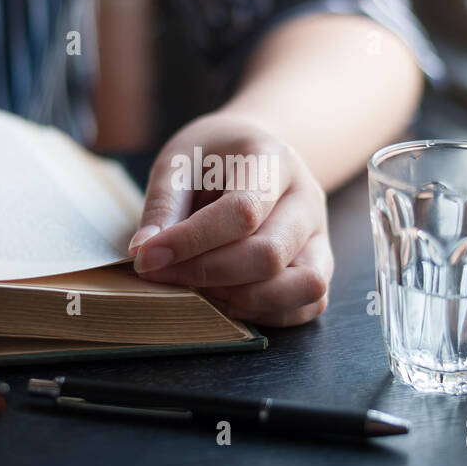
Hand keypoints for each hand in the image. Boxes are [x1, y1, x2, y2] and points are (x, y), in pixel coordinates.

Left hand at [130, 112, 332, 326]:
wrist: (252, 151)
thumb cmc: (212, 158)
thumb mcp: (179, 162)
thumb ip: (163, 204)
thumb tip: (145, 253)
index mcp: (274, 160)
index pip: (243, 211)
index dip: (192, 242)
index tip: (147, 258)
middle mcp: (307, 198)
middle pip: (270, 254)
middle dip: (209, 274)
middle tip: (164, 275)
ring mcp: (319, 235)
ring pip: (304, 285)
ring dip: (246, 300)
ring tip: (202, 289)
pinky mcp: (321, 263)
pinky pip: (311, 303)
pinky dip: (269, 314)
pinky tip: (229, 300)